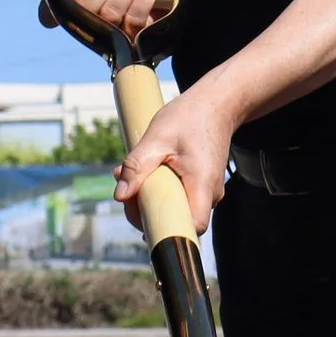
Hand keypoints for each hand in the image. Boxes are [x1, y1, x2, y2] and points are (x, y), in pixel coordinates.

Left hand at [115, 83, 238, 232]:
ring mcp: (208, 192)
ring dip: (152, 198)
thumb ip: (137, 167)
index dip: (167, 231)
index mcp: (203, 184)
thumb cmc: (189, 117)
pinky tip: (150, 172)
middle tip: (128, 191)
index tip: (143, 218)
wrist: (215, 105)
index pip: (192, 227)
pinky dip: (161, 191)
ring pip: (177, 209)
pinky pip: (180, 198)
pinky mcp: (201, 187)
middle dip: (148, 211)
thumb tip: (120, 196)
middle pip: (178, 220)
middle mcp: (210, 194)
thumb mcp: (156, 138)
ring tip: (138, 175)